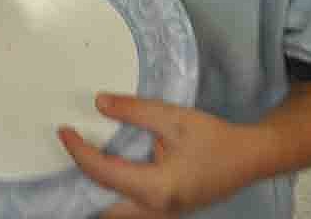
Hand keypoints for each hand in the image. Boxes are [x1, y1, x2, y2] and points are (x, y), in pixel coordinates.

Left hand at [58, 94, 256, 218]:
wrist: (247, 159)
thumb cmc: (213, 137)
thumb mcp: (173, 117)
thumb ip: (134, 110)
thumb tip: (99, 103)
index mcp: (155, 189)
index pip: (102, 173)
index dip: (78, 152)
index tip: (63, 131)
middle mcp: (153, 213)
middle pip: (101, 207)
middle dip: (78, 185)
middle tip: (68, 151)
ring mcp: (159, 218)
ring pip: (113, 213)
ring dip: (94, 192)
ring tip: (81, 161)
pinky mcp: (163, 214)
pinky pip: (126, 211)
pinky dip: (110, 194)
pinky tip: (105, 171)